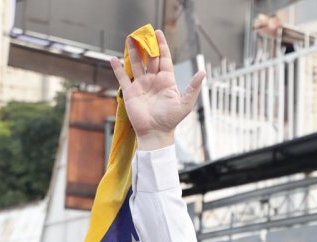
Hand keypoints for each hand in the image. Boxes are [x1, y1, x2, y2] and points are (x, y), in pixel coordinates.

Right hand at [110, 29, 204, 149]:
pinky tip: (113, 59)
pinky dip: (118, 69)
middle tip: (143, 32)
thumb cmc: (171, 120)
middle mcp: (153, 80)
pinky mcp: (130, 93)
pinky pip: (123, 78)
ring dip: (133, 52)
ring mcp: (141, 85)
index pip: (164, 59)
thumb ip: (193, 87)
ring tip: (130, 38)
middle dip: (147, 45)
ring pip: (136, 64)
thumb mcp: (185, 103)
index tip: (158, 33)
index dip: (161, 45)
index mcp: (166, 81)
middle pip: (149, 58)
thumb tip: (203, 72)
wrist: (156, 133)